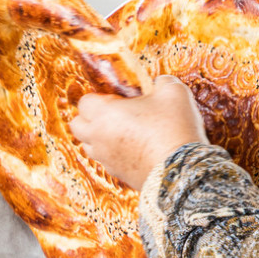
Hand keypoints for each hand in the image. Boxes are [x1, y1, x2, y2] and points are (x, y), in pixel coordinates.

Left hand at [69, 75, 207, 190]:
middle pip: (77, 126)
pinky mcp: (118, 175)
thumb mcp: (174, 92)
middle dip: (90, 118)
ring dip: (100, 137)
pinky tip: (135, 150)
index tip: (120, 99)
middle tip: (115, 115)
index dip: (100, 97)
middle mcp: (98, 138)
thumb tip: (158, 82)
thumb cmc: (174, 128)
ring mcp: (106, 159)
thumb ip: (162, 82)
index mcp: (104, 114)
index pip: (84, 102)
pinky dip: (114, 154)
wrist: (181, 171)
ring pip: (89, 146)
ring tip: (125, 133)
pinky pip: (106, 161)